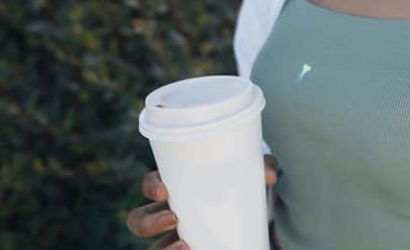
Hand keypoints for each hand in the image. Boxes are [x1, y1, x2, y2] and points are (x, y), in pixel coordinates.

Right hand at [125, 159, 280, 249]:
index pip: (151, 185)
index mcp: (178, 187)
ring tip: (184, 246)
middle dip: (149, 221)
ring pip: (154, 247)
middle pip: (140, 220)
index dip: (151, 187)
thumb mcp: (252, 174)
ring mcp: (177, 237)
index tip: (164, 191)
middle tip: (172, 220)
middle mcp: (170, 213)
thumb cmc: (243, 186)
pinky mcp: (189, 249)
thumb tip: (269, 175)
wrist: (255, 216)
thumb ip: (262, 166)